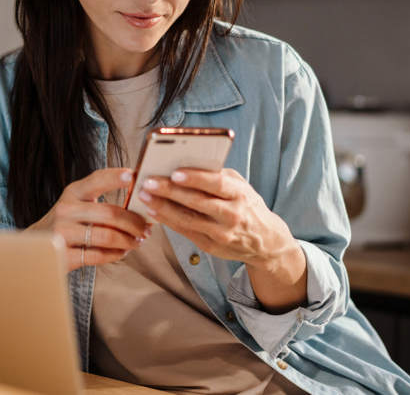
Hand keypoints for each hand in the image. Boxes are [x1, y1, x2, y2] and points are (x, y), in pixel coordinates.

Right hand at [25, 168, 152, 271]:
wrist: (34, 246)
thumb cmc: (65, 223)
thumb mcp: (76, 203)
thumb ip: (100, 200)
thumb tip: (139, 202)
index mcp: (72, 192)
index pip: (97, 179)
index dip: (116, 177)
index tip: (134, 176)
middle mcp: (66, 210)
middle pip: (110, 213)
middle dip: (135, 223)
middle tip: (146, 229)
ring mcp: (62, 233)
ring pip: (107, 236)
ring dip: (129, 241)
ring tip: (137, 242)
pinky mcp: (63, 255)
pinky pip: (98, 255)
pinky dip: (116, 254)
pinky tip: (122, 252)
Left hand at [138, 167, 306, 312]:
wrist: (264, 241)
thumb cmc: (247, 205)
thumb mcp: (241, 186)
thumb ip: (218, 175)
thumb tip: (187, 163)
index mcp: (241, 194)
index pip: (217, 184)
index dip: (196, 178)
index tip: (175, 172)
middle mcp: (232, 215)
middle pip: (197, 202)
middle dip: (170, 191)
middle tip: (148, 182)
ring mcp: (221, 233)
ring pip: (187, 219)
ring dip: (162, 206)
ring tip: (144, 195)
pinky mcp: (210, 246)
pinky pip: (184, 231)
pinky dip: (166, 220)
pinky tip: (152, 210)